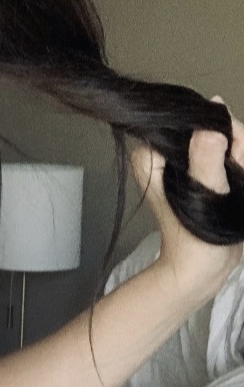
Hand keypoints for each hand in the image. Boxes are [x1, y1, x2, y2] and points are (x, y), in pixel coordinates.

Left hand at [130, 94, 243, 299]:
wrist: (201, 268)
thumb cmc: (196, 239)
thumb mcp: (203, 197)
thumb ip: (205, 160)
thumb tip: (210, 128)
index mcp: (151, 155)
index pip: (191, 119)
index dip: (220, 129)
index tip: (233, 156)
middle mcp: (163, 153)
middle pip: (210, 125)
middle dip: (234, 146)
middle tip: (236, 173)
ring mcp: (182, 161)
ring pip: (224, 138)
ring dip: (240, 156)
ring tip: (236, 183)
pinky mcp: (198, 169)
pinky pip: (227, 153)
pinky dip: (238, 165)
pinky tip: (238, 182)